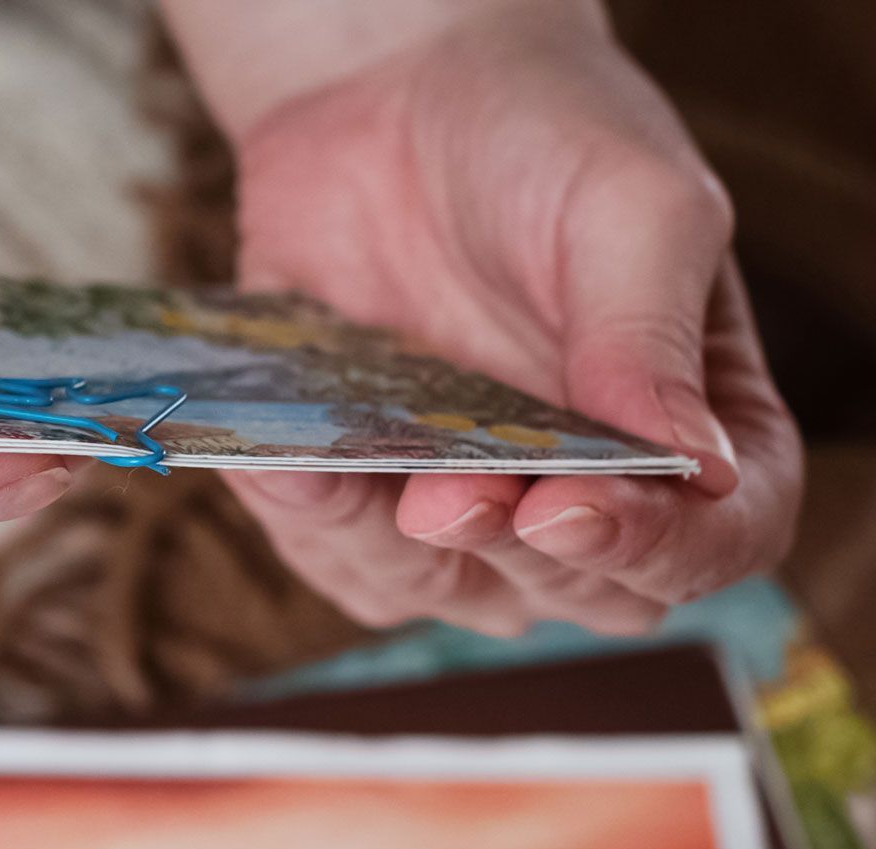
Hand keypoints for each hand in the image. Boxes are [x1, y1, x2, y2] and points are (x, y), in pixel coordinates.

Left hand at [165, 0, 801, 634]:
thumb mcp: (629, 208)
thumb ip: (650, 335)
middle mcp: (591, 497)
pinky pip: (331, 554)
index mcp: (698, 432)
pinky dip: (302, 514)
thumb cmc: (542, 143)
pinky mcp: (360, 505)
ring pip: (436, 593)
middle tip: (449, 491)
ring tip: (343, 466)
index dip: (654, 549)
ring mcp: (469, 514)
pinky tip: (284, 459)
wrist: (392, 103)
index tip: (572, 508)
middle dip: (504, 547)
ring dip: (384, 545)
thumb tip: (690, 467)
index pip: (716, 541)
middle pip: (573, 588)